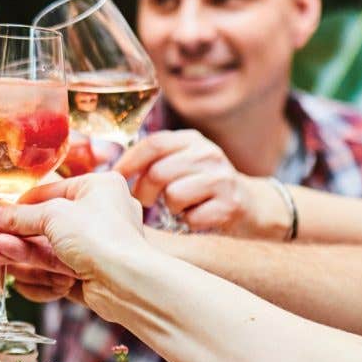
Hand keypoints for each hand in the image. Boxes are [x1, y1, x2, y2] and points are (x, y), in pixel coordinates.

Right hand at [0, 173, 149, 320]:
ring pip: (47, 248)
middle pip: (45, 224)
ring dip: (18, 251)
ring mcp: (94, 247)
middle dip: (14, 233)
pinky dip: (36, 272)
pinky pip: (56, 270)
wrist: (128, 284)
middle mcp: (99, 215)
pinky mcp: (89, 274)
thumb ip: (16, 216)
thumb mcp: (52, 216)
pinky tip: (15, 273)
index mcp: (98, 187)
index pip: (48, 192)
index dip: (18, 205)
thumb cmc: (101, 237)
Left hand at [113, 129, 259, 234]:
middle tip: (143, 201)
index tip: (116, 178)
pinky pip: (191, 217)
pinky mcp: (230, 204)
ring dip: (169, 207)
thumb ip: (153, 159)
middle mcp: (208, 154)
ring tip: (180, 206)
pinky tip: (198, 215)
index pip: (153, 144)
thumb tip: (110, 171)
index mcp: (191, 140)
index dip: (129, 162)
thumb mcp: (181, 161)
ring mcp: (222, 178)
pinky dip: (189, 221)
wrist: (251, 205)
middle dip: (143, 191)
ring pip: (173, 195)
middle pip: (158, 172)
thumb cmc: (202, 184)